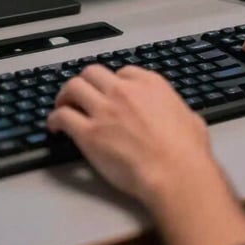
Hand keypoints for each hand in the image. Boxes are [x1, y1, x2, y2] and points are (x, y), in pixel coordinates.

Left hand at [47, 64, 216, 203]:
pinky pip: (63, 117)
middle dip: (85, 82)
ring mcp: (104, 110)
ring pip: (73, 88)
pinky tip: (54, 127)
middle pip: (92, 73)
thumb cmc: (187, 151)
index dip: (113, 83)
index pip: (122, 72)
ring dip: (65, 95)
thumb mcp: (190, 118)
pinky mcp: (89, 134)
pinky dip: (54, 119)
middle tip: (80, 94)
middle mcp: (123, 91)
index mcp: (149, 84)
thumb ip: (178, 111)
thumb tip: (181, 117)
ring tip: (62, 105)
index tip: (109, 93)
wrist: (175, 172)